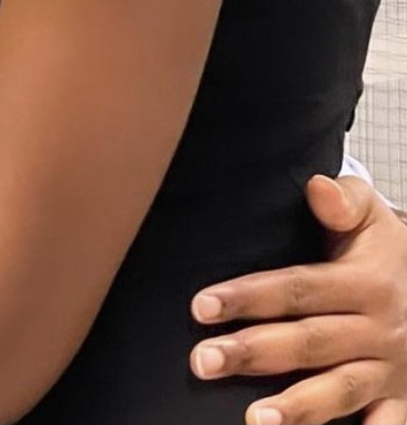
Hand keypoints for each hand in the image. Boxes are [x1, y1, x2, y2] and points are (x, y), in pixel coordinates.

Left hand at [189, 175, 406, 423]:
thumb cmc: (387, 250)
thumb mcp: (372, 216)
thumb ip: (344, 201)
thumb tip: (317, 187)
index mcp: (364, 282)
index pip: (298, 289)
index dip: (249, 297)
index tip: (201, 306)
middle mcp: (377, 329)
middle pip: (309, 343)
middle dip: (254, 353)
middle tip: (203, 361)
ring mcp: (389, 370)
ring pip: (340, 391)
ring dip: (299, 410)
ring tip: (255, 422)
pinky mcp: (400, 399)